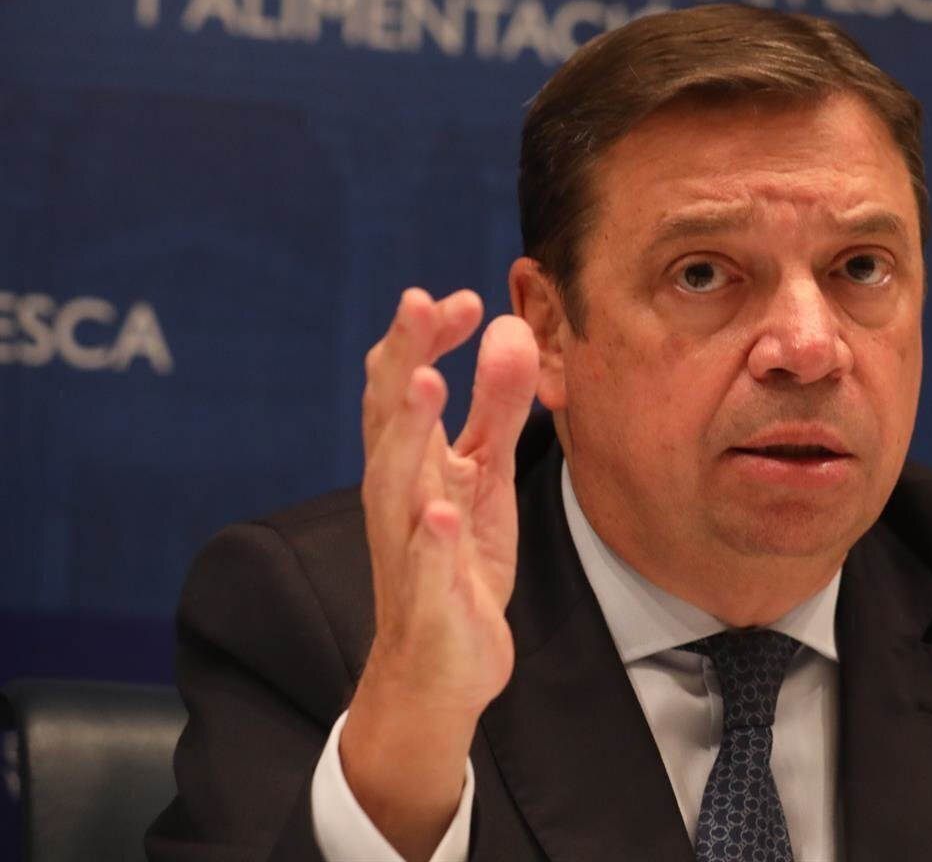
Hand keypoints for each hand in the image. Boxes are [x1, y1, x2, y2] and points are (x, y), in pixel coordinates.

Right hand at [340, 289, 538, 860]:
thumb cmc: (458, 559)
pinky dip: (431, 539)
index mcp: (411, 459)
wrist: (440, 667)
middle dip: (403, 360)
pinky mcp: (430, 598)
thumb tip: (509, 325)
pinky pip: (426, 566)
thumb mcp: (486, 474)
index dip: (426, 337)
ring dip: (408, 433)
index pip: (405, 383)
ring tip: (426, 382)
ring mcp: (408, 546)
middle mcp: (398, 494)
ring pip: (395, 483)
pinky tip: (441, 511)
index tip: (462, 296)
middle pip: (389, 417)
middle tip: (418, 303)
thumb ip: (497, 404)